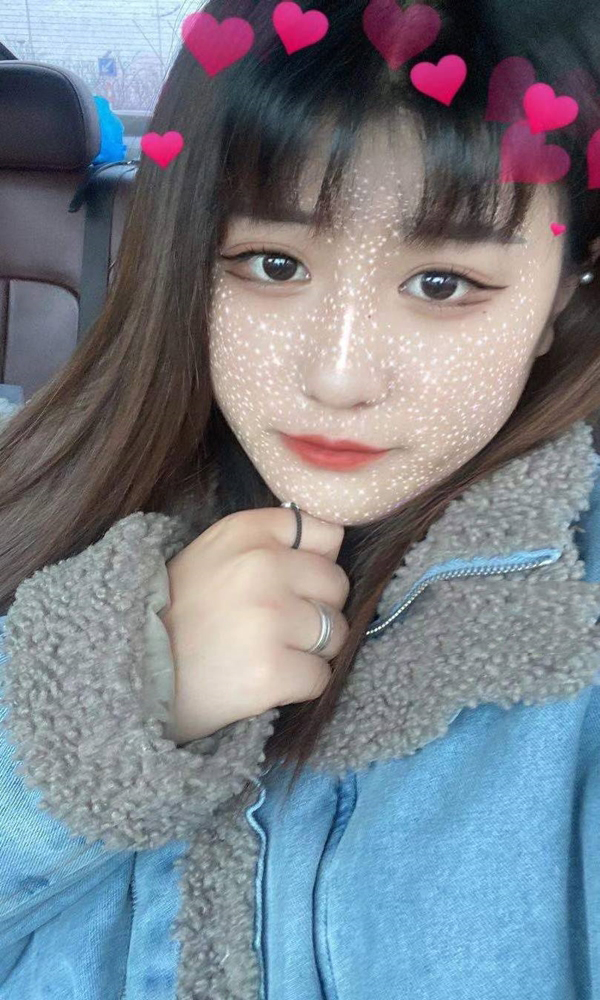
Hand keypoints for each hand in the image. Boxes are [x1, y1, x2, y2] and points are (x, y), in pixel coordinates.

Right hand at [158, 507, 348, 743]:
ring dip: (312, 650)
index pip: (326, 534)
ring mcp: (269, 620)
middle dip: (317, 609)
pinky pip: (322, 677)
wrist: (131, 676)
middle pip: (336, 585)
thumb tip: (333, 543)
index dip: (314, 564)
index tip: (288, 584)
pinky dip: (301, 686)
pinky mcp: (272, 672)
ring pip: (336, 632)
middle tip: (276, 628)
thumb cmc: (178, 615)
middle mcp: (261, 566)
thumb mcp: (213, 553)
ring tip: (269, 654)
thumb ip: (267, 541)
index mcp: (246, 532)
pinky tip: (265, 682)